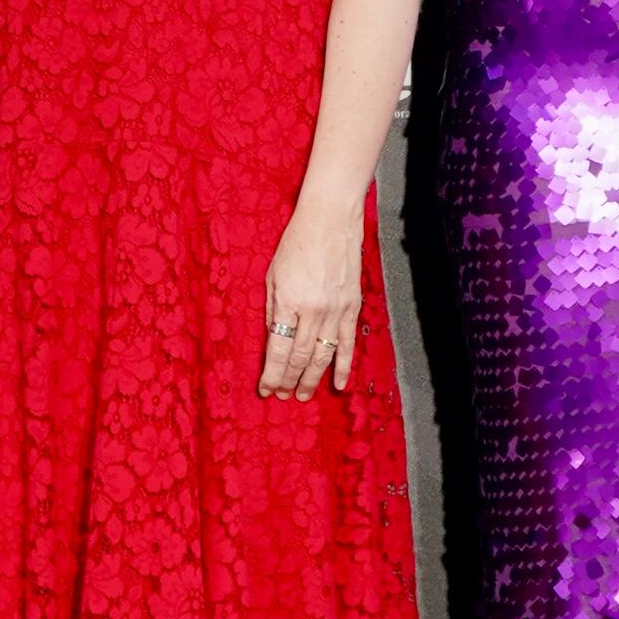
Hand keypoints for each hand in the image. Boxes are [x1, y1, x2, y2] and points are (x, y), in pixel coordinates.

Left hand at [261, 194, 370, 400]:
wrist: (330, 222)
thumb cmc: (295, 244)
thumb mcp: (272, 275)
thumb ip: (273, 309)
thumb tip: (274, 338)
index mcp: (288, 302)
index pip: (278, 349)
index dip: (272, 374)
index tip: (266, 390)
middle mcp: (312, 310)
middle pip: (300, 357)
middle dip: (289, 380)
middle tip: (283, 396)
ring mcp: (335, 310)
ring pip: (323, 355)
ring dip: (312, 379)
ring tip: (303, 395)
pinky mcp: (352, 307)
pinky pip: (347, 343)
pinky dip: (343, 366)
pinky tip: (338, 384)